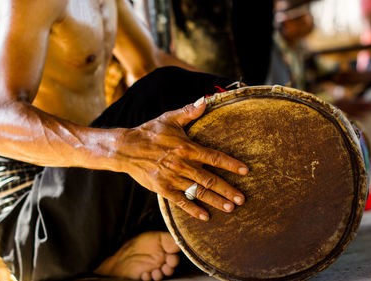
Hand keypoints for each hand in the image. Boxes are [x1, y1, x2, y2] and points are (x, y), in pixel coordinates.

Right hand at [119, 97, 248, 220]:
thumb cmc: (149, 132)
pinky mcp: (163, 189)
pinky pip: (181, 202)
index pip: (214, 157)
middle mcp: (182, 164)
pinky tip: (206, 216)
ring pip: (198, 192)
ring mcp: (172, 178)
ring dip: (216, 201)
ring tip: (231, 208)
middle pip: (210, 179)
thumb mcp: (169, 119)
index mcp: (186, 147)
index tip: (245, 171)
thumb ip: (189, 112)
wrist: (125, 148)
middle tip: (242, 199)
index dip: (230, 164)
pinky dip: (193, 209)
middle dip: (228, 190)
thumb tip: (205, 100)